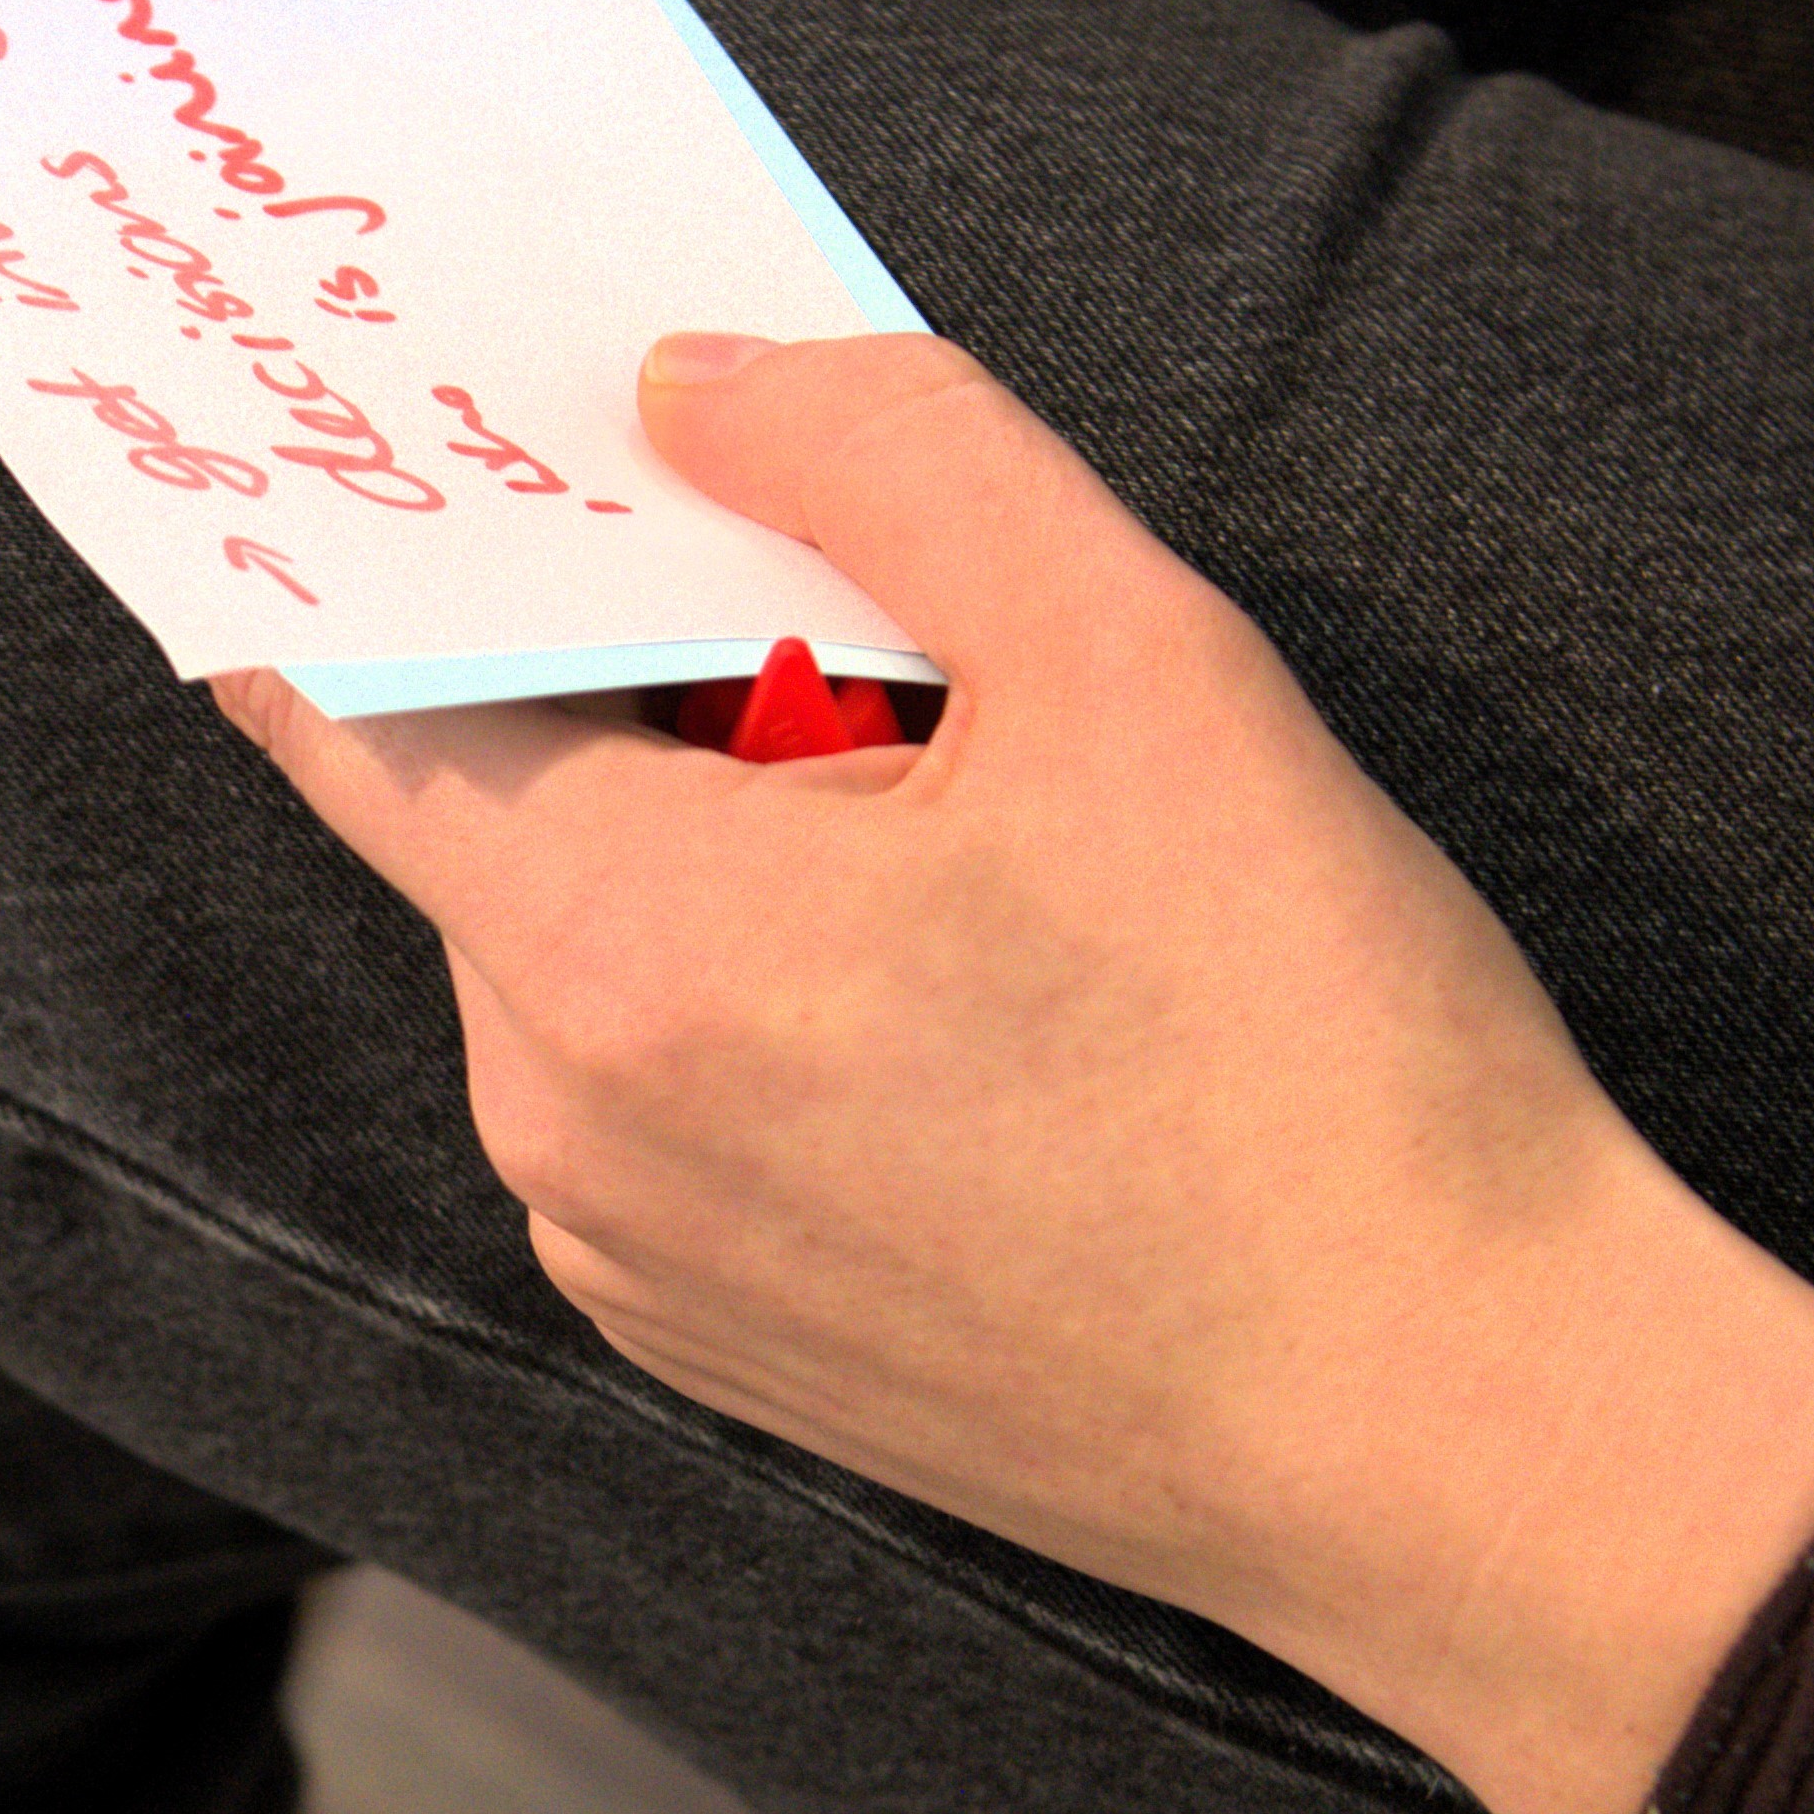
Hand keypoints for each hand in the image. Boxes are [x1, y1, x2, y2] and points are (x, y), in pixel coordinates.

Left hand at [222, 334, 1813, 1813]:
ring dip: (717, 842)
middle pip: (504, 810)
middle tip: (837, 595)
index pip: (363, 696)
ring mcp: (629, 1254)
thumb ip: (889, 452)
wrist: (1450, 1432)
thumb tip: (691, 381)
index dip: (406, 544)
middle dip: (632, 680)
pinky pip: (664, 1094)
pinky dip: (756, 993)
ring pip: (593, 951)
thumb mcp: (1137, 658)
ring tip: (965, 825)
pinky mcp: (718, 1339)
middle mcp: (562, 1123)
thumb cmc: (1306, 1056)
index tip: (447, 441)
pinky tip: (972, 990)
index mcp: (616, 947)